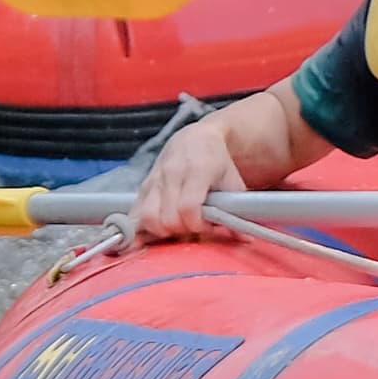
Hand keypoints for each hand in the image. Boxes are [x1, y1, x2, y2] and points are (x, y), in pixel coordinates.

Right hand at [129, 125, 248, 241]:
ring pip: (147, 218)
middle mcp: (171, 172)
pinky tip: (153, 233)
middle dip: (182, 231)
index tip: (207, 228)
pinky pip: (135, 214)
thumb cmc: (217, 163)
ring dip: (162, 231)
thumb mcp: (233, 182)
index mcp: (197, 169)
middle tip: (194, 228)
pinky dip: (141, 228)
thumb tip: (242, 238)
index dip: (197, 225)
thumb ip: (237, 210)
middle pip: (167, 218)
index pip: (188, 208)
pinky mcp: (143, 186)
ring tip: (177, 228)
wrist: (196, 139)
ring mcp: (154, 179)